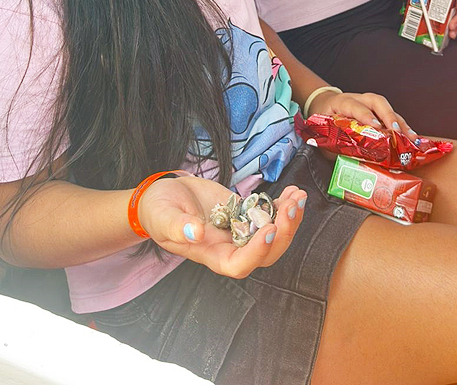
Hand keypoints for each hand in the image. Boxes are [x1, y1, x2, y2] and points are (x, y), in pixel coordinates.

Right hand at [138, 175, 305, 278]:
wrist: (164, 196)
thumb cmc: (158, 210)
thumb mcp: (162, 216)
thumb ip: (177, 226)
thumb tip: (196, 232)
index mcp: (210, 254)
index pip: (239, 265)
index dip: (257, 252)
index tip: (269, 229)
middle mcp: (230, 246)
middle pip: (265, 253)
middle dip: (284, 232)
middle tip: (291, 207)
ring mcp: (240, 230)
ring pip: (274, 235)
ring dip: (290, 218)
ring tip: (298, 196)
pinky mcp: (245, 212)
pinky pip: (271, 215)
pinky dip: (284, 204)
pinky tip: (292, 191)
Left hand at [308, 89, 417, 136]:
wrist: (323, 104)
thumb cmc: (323, 120)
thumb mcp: (323, 133)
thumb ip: (335, 147)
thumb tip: (349, 166)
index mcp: (342, 102)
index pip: (354, 106)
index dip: (365, 116)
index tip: (376, 127)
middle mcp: (358, 99)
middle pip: (376, 101)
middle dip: (388, 116)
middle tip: (396, 132)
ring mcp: (369, 103)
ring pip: (387, 108)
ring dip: (400, 123)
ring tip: (411, 138)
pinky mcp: (377, 110)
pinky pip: (391, 115)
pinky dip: (402, 126)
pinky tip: (410, 138)